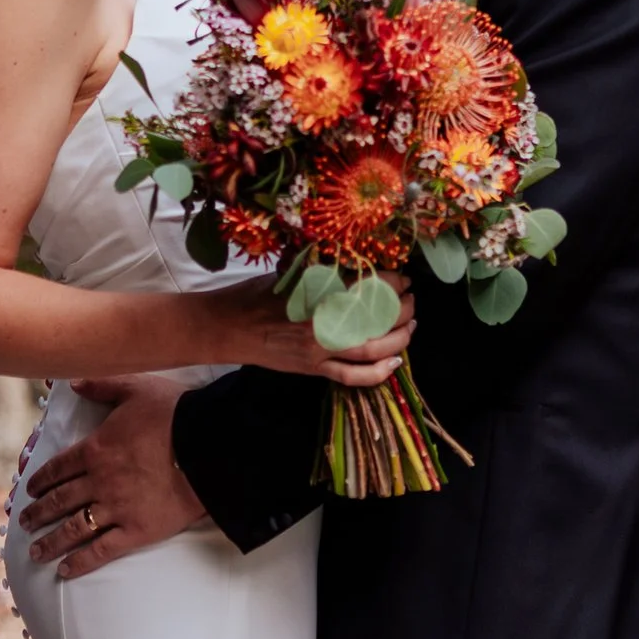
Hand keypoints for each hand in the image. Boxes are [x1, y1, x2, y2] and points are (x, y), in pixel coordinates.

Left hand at [20, 377, 209, 578]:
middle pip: (60, 500)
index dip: (40, 481)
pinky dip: (80, 562)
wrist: (208, 446)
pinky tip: (65, 570)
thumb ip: (102, 385)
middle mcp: (99, 481)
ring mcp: (116, 508)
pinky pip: (101, 550)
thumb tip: (74, 383)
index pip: (57, 468)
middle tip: (24, 524)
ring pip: (74, 529)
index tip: (29, 492)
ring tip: (36, 552)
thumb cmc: (175, 413)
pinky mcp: (136, 531)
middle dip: (38, 514)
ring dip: (51, 541)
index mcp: (95, 449)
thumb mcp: (136, 389)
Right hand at [199, 276, 417, 390]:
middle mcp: (324, 324)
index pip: (371, 286)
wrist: (227, 327)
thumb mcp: (290, 272)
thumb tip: (354, 261)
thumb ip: (322, 269)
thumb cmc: (255, 295)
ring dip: (400, 338)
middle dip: (403, 309)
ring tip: (411, 326)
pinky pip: (353, 377)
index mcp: (318, 294)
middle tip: (412, 299)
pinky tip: (397, 362)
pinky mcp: (314, 370)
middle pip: (379, 319)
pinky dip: (379, 373)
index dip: (394, 281)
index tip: (403, 277)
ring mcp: (320, 351)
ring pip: (374, 350)